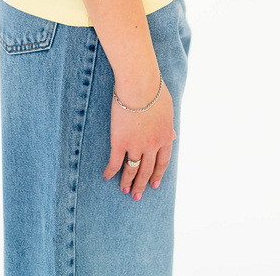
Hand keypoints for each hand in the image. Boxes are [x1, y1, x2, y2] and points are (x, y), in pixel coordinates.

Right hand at [102, 76, 176, 199]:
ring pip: (132, 169)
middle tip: (137, 196)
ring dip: (128, 182)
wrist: (140, 84)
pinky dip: (111, 171)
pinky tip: (107, 177)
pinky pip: (115, 161)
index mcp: (165, 137)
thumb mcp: (168, 108)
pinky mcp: (120, 141)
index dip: (158, 174)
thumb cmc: (154, 89)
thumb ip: (168, 125)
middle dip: (142, 184)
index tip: (154, 185)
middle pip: (147, 170)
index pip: (162, 162)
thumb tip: (173, 135)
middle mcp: (152, 145)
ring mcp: (136, 145)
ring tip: (124, 190)